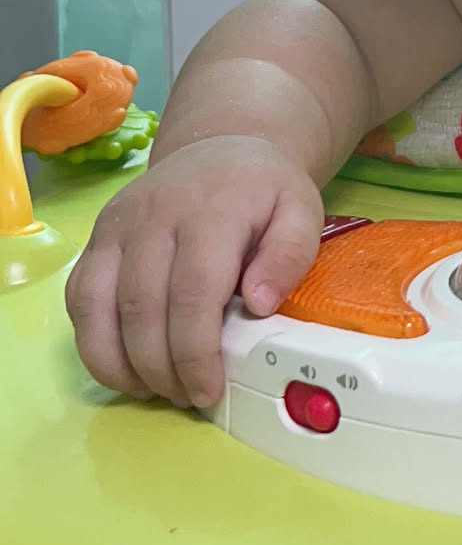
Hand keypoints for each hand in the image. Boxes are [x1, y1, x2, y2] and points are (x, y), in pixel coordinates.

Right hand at [65, 136, 323, 409]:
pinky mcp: (95, 240)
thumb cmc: (262, 191)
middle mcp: (153, 217)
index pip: (193, 293)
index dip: (196, 353)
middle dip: (160, 368)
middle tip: (186, 397)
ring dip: (118, 362)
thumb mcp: (300, 212)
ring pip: (96, 306)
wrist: (218, 147)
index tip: (208, 389)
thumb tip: (259, 305)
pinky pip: (78, 298)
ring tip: (152, 390)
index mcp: (210, 212)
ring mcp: (117, 227)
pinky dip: (92, 342)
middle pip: (142, 308)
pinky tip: (124, 367)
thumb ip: (290, 256)